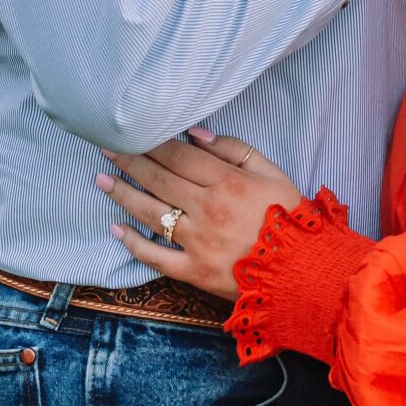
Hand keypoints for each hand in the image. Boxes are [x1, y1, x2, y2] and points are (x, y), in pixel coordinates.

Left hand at [96, 129, 301, 301]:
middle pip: (159, 179)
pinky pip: (156, 257)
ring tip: (101, 180)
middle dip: (130, 162)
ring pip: (151, 213)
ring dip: (123, 194)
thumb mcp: (273, 174)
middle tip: (107, 149)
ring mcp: (198, 242)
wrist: (303, 272)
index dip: (152, 144)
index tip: (132, 133)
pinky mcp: (194, 272)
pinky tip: (115, 229)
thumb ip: (235, 150)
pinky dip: (133, 243)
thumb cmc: (292, 219)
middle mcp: (207, 208)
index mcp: (227, 182)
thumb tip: (195, 134)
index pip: (179, 156)